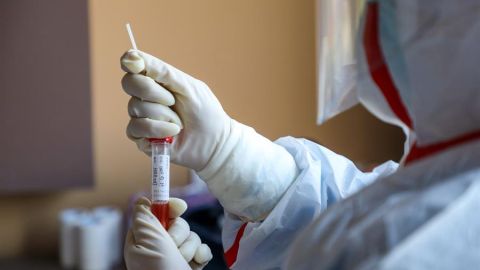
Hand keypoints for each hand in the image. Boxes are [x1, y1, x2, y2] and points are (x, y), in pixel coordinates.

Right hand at [120, 51, 297, 220]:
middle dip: (152, 91)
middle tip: (173, 101)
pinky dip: (158, 129)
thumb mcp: (187, 86)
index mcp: (157, 80)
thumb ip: (161, 71)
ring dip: (163, 115)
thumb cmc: (204, 112)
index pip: (132, 65)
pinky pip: (136, 128)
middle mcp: (145, 97)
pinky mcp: (140, 137)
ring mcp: (141, 116)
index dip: (131, 62)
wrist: (214, 142)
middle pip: (129, 83)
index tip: (137, 65)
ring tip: (180, 123)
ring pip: (135, 107)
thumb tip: (130, 56)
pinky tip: (173, 133)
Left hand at [124, 197, 211, 269]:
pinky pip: (202, 248)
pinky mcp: (192, 264)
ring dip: (190, 248)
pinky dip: (201, 255)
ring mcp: (177, 256)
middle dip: (180, 234)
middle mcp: (159, 247)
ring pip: (191, 235)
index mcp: (143, 241)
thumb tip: (142, 201)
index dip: (168, 207)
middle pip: (177, 223)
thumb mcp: (148, 243)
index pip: (156, 213)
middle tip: (173, 247)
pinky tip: (196, 264)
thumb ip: (145, 219)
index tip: (179, 208)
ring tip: (183, 262)